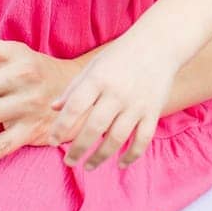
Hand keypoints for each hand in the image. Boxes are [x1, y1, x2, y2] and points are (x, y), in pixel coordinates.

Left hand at [49, 32, 178, 170]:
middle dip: (78, 149)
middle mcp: (117, 93)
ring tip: (89, 166)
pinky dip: (132, 155)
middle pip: (94, 128)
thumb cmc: (121, 55)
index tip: (52, 141)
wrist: (159, 44)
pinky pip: (142, 139)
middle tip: (69, 161)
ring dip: (101, 156)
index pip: (75, 107)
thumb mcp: (94, 65)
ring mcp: (137, 104)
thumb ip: (74, 88)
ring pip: (117, 138)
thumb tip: (54, 109)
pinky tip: (120, 163)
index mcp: (98, 79)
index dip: (61, 127)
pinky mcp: (153, 111)